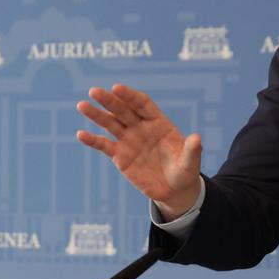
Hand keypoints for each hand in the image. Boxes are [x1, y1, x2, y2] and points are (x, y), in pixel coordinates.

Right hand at [75, 84, 202, 218]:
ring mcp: (129, 141)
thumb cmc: (185, 171)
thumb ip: (192, 150)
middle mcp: (141, 127)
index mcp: (158, 123)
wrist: (174, 189)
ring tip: (82, 105)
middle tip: (94, 91)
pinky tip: (81, 134)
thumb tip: (196, 138)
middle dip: (109, 100)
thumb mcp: (190, 163)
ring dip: (96, 115)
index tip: (117, 88)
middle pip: (123, 110)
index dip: (130, 96)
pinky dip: (92, 140)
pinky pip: (104, 146)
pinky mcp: (120, 156)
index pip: (142, 104)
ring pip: (110, 124)